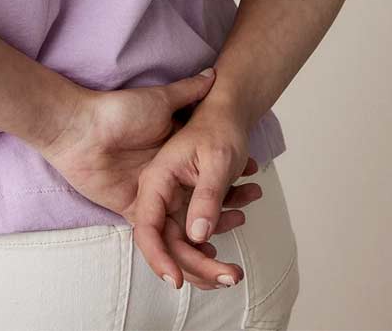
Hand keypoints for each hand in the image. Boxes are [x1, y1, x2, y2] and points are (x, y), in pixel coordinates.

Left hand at [39, 69, 262, 289]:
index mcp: (172, 160)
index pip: (206, 182)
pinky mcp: (132, 212)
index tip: (253, 190)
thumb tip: (211, 76)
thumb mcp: (160, 100)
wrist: (81, 126)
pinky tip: (203, 255)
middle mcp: (164, 182)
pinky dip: (180, 253)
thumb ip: (186, 94)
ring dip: (207, 248)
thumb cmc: (120, 110)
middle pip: (199, 214)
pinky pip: (160, 240)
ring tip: (233, 252)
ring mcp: (148, 199)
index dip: (230, 190)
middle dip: (226, 226)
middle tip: (247, 229)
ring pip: (183, 233)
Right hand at [131, 105, 258, 289]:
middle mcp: (160, 193)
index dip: (159, 259)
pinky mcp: (190, 200)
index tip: (179, 282)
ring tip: (238, 264)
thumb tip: (198, 238)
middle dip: (200, 266)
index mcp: (157, 180)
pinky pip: (201, 226)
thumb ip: (207, 198)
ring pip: (187, 240)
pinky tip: (243, 213)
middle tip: (232, 276)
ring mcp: (174, 198)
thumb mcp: (217, 161)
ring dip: (213, 255)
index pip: (148, 229)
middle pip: (171, 242)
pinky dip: (222, 226)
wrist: (229, 109)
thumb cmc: (220, 127)